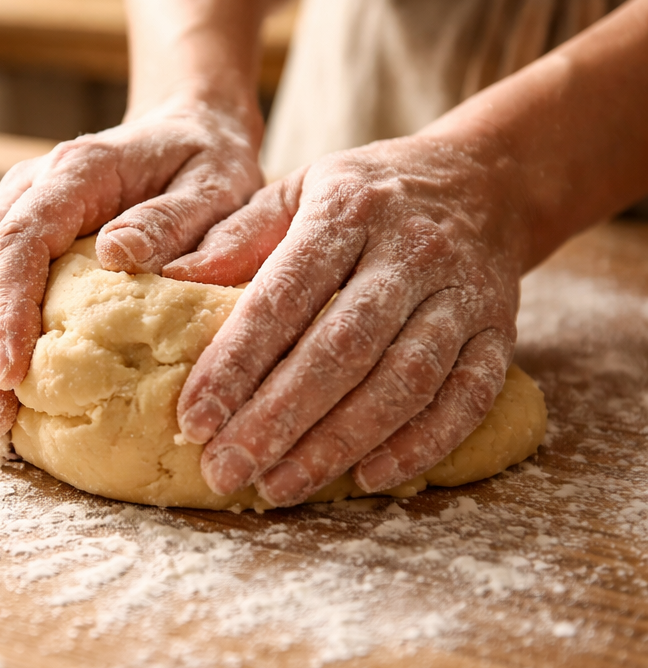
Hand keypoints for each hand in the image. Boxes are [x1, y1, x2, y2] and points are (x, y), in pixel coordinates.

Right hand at [0, 95, 263, 440]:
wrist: (185, 132)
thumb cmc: (208, 165)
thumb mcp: (218, 184)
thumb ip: (176, 219)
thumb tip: (118, 255)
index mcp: (76, 172)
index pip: (18, 240)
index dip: (5, 309)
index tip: (10, 374)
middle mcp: (26, 188)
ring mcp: (5, 210)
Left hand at [166, 131, 524, 505]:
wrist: (482, 181)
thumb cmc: (366, 196)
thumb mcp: (296, 191)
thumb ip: (237, 236)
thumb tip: (168, 280)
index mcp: (346, 212)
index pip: (284, 295)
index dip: (237, 362)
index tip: (193, 419)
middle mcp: (410, 252)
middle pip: (342, 347)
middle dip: (279, 418)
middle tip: (226, 470)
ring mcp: (462, 295)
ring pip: (403, 380)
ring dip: (340, 442)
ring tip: (280, 486)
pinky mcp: (500, 333)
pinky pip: (467, 397)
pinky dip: (420, 444)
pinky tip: (367, 478)